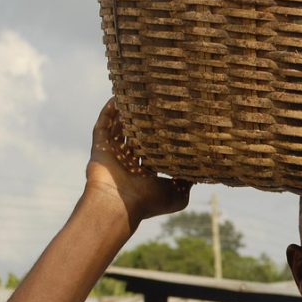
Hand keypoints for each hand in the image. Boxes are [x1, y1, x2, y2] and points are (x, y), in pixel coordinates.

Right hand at [85, 98, 190, 228]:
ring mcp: (113, 155)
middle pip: (136, 137)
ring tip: (135, 96)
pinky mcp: (99, 148)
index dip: (162, 137)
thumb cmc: (149, 201)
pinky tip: (117, 98)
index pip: (155, 150)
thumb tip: (202, 170)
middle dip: (143, 122)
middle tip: (154, 104)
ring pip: (119, 129)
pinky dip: (108, 113)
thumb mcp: (178, 193)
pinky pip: (102, 126)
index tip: (174, 121)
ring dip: (126, 114)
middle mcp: (128, 163)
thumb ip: (188, 180)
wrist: (118, 205)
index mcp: (146, 173)